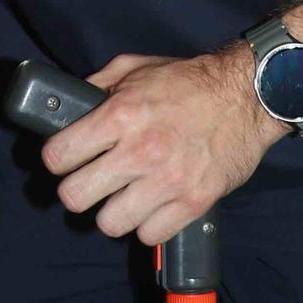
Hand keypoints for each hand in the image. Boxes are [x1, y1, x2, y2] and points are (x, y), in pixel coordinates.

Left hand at [45, 44, 287, 246]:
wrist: (246, 97)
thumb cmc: (189, 82)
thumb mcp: (135, 67)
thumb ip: (97, 85)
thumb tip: (69, 104)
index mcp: (120, 115)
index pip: (59, 156)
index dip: (56, 159)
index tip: (65, 160)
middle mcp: (139, 152)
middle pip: (75, 197)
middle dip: (76, 191)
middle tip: (90, 183)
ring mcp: (167, 182)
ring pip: (110, 224)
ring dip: (113, 212)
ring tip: (124, 197)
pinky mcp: (193, 203)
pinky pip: (150, 235)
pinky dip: (148, 225)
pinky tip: (153, 206)